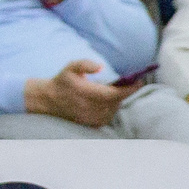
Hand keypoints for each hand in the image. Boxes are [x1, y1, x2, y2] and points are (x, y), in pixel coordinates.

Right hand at [23, 58, 138, 128]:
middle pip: (117, 101)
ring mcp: (90, 118)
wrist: (48, 100)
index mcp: (86, 93)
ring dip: (117, 100)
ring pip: (114, 109)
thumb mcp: (71, 67)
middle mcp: (89, 108)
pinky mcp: (91, 124)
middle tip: (129, 82)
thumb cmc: (63, 81)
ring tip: (115, 91)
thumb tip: (101, 67)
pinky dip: (111, 108)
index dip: (129, 89)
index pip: (114, 94)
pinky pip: (109, 116)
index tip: (139, 81)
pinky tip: (107, 100)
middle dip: (124, 92)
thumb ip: (86, 64)